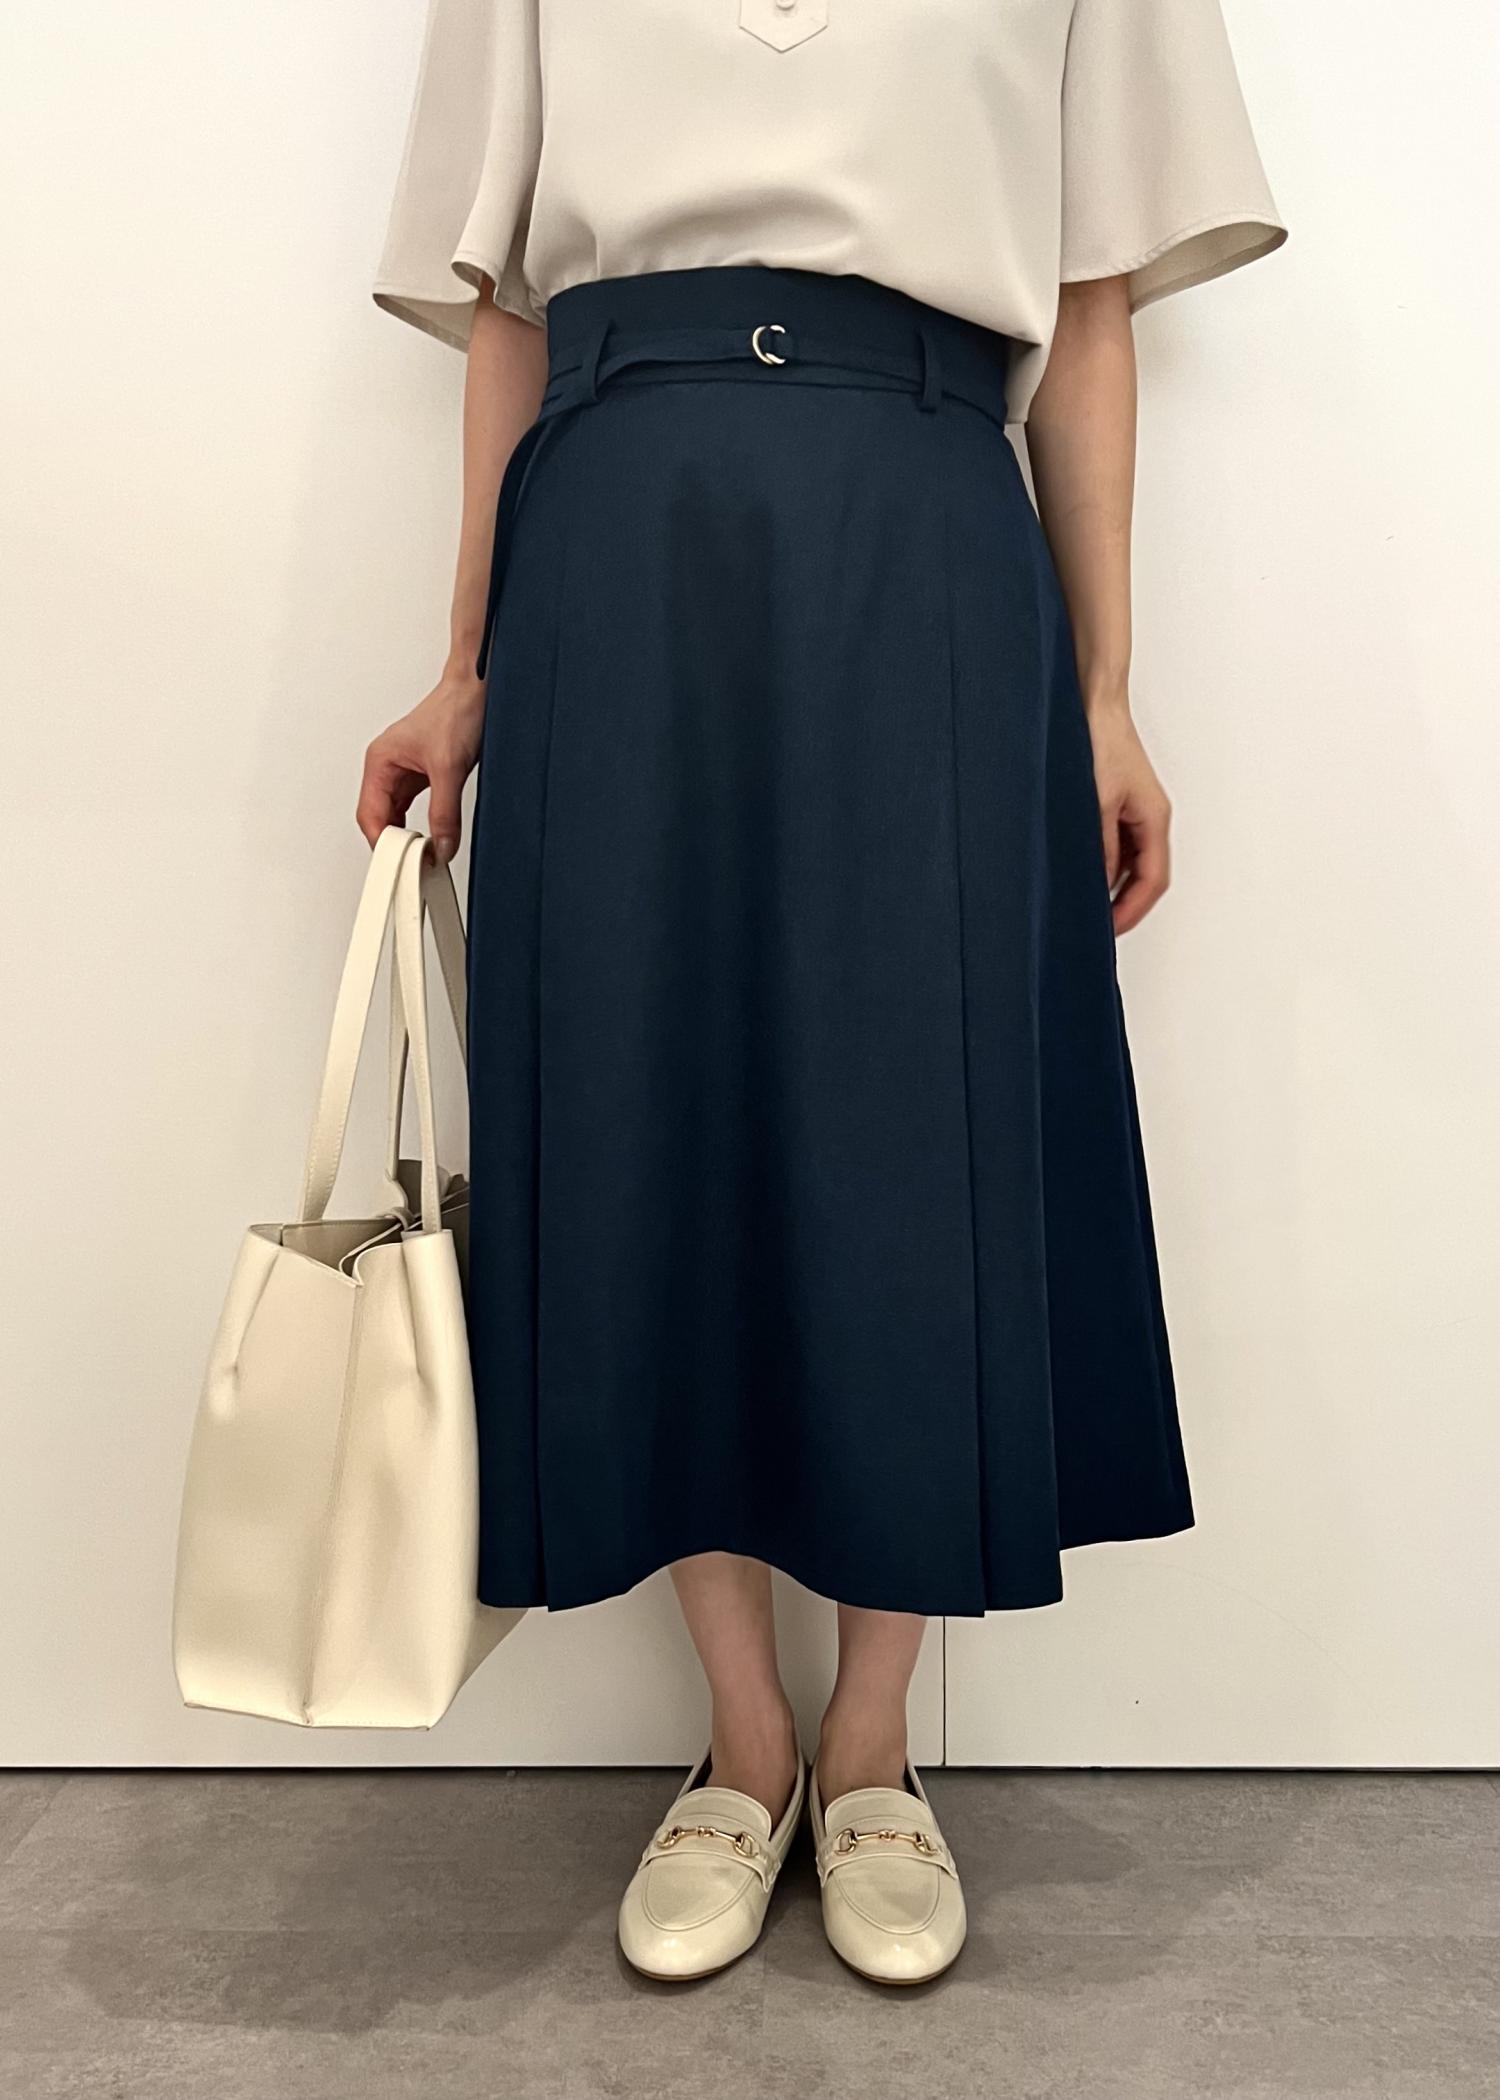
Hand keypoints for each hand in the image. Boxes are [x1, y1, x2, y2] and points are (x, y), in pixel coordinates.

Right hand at [356, 664, 485, 861]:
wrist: (478, 690)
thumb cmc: (456, 710)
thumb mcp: (449, 767)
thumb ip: (445, 811)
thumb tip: (442, 845)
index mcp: (380, 761)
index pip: (370, 815)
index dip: (383, 841)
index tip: (400, 861)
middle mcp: (387, 767)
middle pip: (381, 818)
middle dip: (395, 842)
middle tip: (413, 862)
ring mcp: (405, 771)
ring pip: (398, 815)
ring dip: (408, 834)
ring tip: (423, 853)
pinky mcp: (424, 774)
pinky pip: (415, 808)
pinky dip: (422, 824)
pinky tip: (433, 835)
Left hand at [1086, 703, 1171, 934]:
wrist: (1093, 704)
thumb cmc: (1101, 740)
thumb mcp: (1096, 803)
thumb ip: (1100, 846)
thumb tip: (1099, 883)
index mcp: (1154, 819)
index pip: (1153, 880)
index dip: (1132, 910)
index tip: (1109, 930)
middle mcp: (1148, 819)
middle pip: (1145, 877)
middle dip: (1123, 905)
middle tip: (1096, 927)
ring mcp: (1134, 812)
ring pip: (1130, 863)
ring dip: (1112, 886)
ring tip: (1086, 906)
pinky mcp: (1117, 805)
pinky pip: (1116, 847)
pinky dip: (1103, 865)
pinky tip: (1081, 873)